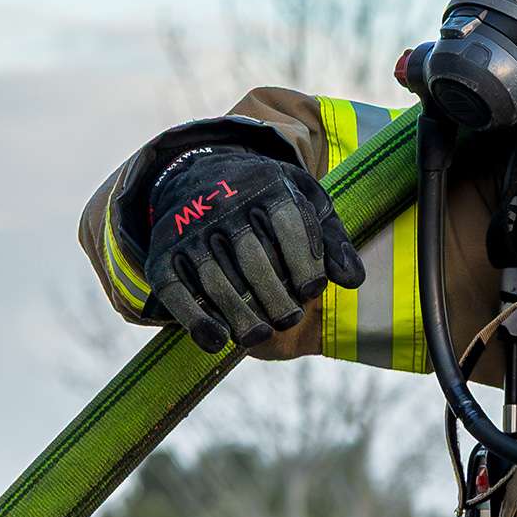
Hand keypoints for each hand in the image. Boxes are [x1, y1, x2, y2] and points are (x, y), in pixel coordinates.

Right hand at [144, 148, 365, 351]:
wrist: (200, 175)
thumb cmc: (267, 198)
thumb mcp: (304, 201)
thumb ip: (331, 239)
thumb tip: (353, 281)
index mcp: (266, 185)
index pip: (288, 225)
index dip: (304, 262)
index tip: (313, 291)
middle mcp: (223, 203)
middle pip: (253, 257)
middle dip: (274, 294)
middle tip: (289, 319)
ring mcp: (190, 228)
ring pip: (216, 278)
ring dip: (239, 313)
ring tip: (259, 336)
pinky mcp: (163, 253)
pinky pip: (176, 290)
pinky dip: (195, 319)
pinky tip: (217, 341)